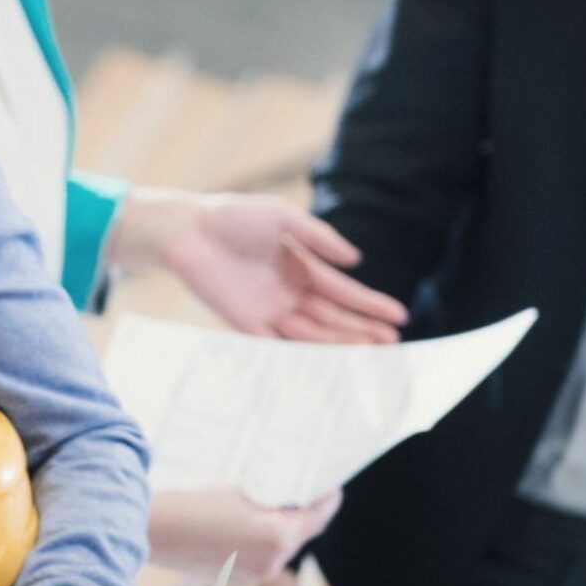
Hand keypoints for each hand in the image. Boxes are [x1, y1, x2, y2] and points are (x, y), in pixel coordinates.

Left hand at [108, 189, 406, 343]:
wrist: (187, 229)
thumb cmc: (233, 216)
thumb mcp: (283, 217)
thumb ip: (319, 238)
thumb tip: (355, 260)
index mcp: (302, 268)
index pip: (343, 291)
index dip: (370, 305)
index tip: (398, 317)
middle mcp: (289, 294)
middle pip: (333, 318)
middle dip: (362, 330)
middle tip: (392, 344)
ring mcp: (269, 311)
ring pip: (312, 335)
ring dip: (340, 345)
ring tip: (370, 355)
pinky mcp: (245, 324)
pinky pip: (276, 346)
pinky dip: (299, 358)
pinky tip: (323, 368)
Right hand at [147, 487, 341, 581]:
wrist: (154, 532)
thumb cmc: (194, 505)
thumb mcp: (241, 491)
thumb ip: (274, 499)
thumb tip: (292, 500)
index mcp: (279, 536)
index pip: (318, 516)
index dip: (328, 500)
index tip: (332, 487)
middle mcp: (274, 561)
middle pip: (301, 533)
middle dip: (302, 513)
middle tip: (300, 490)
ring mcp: (257, 575)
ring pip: (281, 546)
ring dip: (279, 527)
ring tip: (267, 504)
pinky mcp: (241, 580)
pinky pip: (262, 557)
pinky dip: (261, 541)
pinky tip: (245, 523)